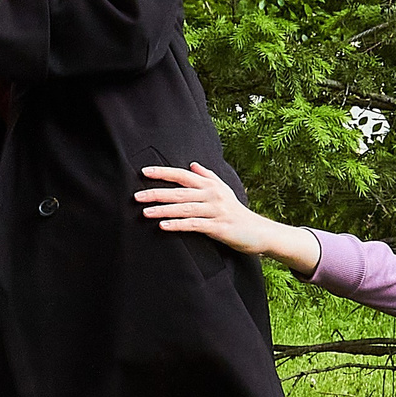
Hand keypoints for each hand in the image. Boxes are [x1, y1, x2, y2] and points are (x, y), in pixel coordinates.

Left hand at [134, 162, 322, 273]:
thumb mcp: (224, 190)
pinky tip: (163, 226)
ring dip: (163, 210)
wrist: (259, 231)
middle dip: (156, 193)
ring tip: (145, 212)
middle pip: (179, 191)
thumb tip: (192, 165)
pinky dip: (178, 225)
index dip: (163, 173)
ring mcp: (215, 211)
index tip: (144, 172)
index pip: (182, 175)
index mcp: (210, 185)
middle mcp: (212, 195)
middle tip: (136, 196)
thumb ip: (207, 176)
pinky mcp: (218, 227)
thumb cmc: (237, 211)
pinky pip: (194, 225)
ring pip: (184, 208)